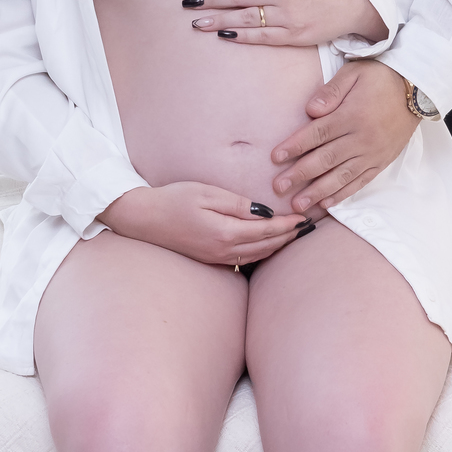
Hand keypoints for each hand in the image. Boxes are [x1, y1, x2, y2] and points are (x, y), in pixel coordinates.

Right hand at [100, 182, 307, 264]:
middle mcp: (223, 250)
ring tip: (295, 236)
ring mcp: (216, 258)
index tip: (306, 217)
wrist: (141, 219)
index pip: (268, 231)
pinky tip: (269, 245)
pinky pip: (244, 259)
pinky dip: (262, 252)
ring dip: (279, 246)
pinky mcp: (210, 259)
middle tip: (310, 227)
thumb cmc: (171, 200)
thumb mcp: (205, 193)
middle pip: (267, 246)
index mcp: (224, 232)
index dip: (289, 225)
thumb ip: (237, 203)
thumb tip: (265, 212)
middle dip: (290, 237)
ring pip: (257, 256)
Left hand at [183, 0, 386, 45]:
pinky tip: (224, 35)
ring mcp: (288, 15)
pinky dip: (241, 36)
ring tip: (198, 23)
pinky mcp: (294, 35)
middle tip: (190, 5)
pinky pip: (262, 36)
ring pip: (246, 18)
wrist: (352, 1)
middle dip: (211, 1)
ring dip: (218, 20)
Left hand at [270, 59, 415, 213]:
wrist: (417, 88)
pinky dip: (343, 193)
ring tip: (299, 205)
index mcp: (351, 115)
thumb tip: (310, 110)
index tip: (275, 157)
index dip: (294, 147)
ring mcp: (372, 153)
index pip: (317, 134)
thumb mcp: (354, 73)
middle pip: (325, 159)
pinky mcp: (382, 161)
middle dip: (300, 175)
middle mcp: (361, 138)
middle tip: (279, 187)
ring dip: (318, 192)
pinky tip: (327, 203)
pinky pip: (360, 181)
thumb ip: (331, 91)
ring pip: (341, 176)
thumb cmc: (380, 78)